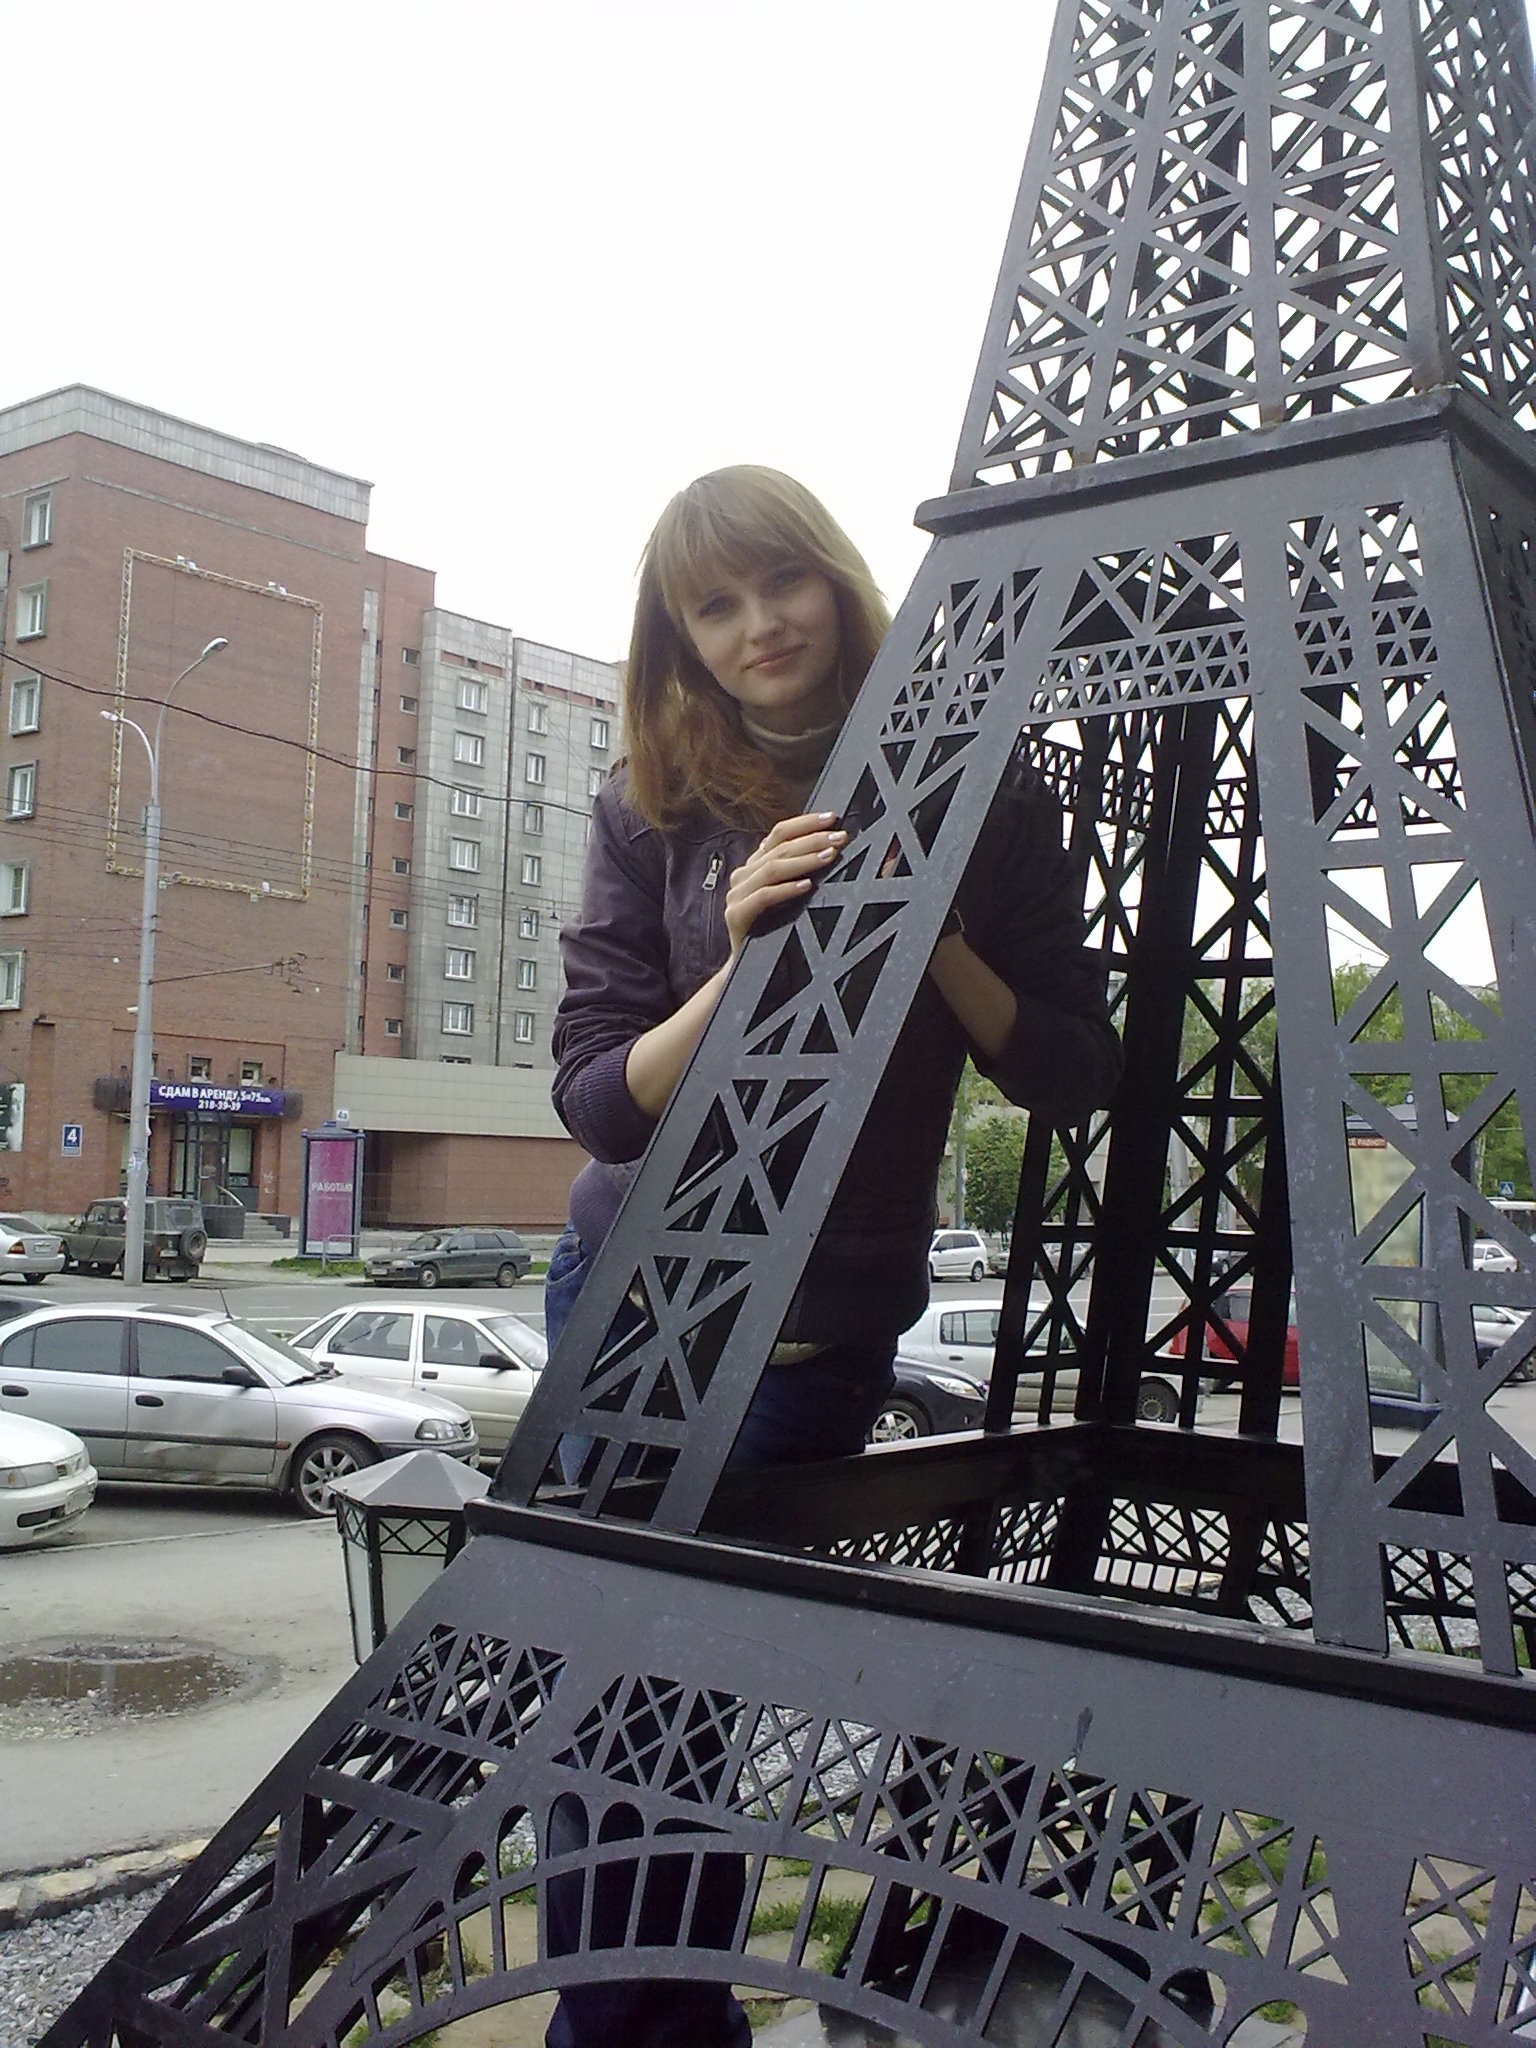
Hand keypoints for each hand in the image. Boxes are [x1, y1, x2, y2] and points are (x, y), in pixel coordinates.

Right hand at [724, 812, 847, 954]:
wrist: (751, 969)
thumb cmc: (775, 930)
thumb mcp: (789, 896)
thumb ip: (801, 872)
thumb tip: (833, 849)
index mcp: (755, 865)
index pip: (778, 833)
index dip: (805, 823)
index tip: (832, 818)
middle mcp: (743, 875)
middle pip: (779, 848)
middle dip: (813, 840)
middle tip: (840, 838)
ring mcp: (736, 895)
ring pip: (772, 869)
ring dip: (804, 861)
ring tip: (829, 856)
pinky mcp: (736, 915)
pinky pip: (763, 897)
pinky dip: (786, 890)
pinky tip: (807, 885)